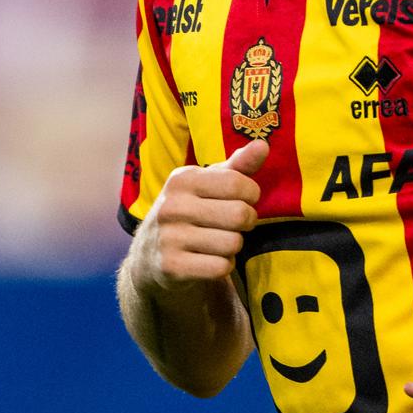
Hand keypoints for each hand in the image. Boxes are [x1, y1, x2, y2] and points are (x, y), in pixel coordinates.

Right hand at [129, 141, 268, 287]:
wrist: (149, 255)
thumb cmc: (190, 210)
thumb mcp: (208, 183)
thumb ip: (238, 165)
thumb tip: (263, 144)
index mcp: (182, 179)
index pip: (238, 183)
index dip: (251, 194)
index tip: (242, 199)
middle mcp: (172, 206)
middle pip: (239, 215)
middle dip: (246, 222)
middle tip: (234, 224)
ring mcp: (169, 237)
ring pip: (233, 243)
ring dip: (234, 246)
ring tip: (218, 241)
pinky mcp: (172, 267)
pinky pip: (221, 267)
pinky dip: (224, 266)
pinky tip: (210, 259)